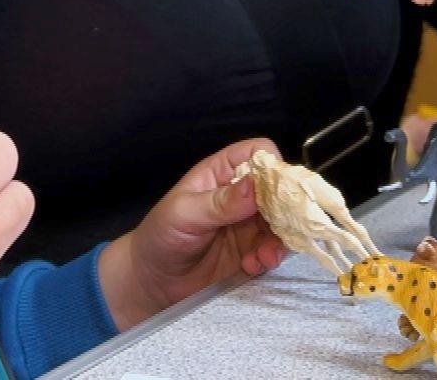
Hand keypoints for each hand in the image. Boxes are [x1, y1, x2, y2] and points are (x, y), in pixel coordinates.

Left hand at [96, 138, 290, 329]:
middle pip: (278, 190)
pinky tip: (252, 267)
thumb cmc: (160, 236)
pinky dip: (270, 258)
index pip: (257, 154)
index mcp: (222, 173)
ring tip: (265, 257)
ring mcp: (248, 224)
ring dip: (279, 240)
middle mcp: (241, 195)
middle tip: (279, 231)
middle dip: (284, 210)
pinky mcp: (251, 251)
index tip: (277, 190)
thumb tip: (257, 185)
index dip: (272, 166)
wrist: (151, 282)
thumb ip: (220, 202)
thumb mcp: (184, 214)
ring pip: (281, 222)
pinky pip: (273, 249)